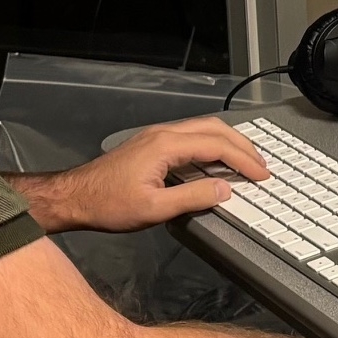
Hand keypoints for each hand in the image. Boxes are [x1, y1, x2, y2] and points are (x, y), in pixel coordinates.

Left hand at [7, 116, 268, 233]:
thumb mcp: (155, 209)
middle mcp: (163, 133)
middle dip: (242, 145)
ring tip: (247, 161)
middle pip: (214, 128)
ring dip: (228, 142)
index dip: (244, 160)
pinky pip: (191, 136)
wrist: (74, 197)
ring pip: (203, 128)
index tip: (262, 175)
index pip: (217, 145)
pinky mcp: (151, 143)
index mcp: (166, 145)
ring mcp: (156, 136)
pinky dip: (212, 144)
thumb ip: (193, 198)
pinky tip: (218, 160)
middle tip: (262, 165)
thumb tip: (226, 191)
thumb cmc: (110, 205)